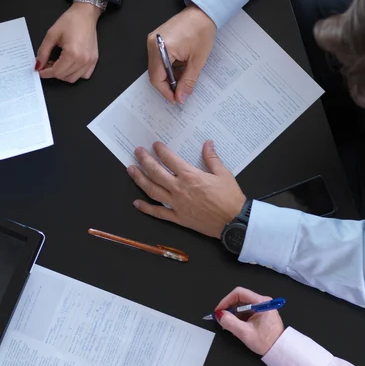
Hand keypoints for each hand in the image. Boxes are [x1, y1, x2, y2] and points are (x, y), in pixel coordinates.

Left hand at [36, 2, 101, 82]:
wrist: (86, 14)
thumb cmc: (71, 20)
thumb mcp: (52, 34)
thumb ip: (43, 51)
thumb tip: (38, 64)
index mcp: (72, 53)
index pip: (56, 72)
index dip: (45, 72)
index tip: (39, 70)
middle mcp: (83, 59)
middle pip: (64, 76)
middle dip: (53, 72)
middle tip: (47, 63)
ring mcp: (90, 61)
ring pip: (73, 78)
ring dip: (63, 74)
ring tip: (57, 63)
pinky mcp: (94, 60)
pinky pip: (84, 75)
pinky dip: (75, 73)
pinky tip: (69, 64)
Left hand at [129, 140, 245, 237]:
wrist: (233, 222)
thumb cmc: (230, 198)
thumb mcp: (224, 174)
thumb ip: (212, 158)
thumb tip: (208, 143)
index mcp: (190, 176)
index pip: (170, 160)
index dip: (160, 151)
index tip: (154, 145)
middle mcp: (179, 189)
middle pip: (156, 172)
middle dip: (145, 160)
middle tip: (137, 152)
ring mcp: (176, 204)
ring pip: (152, 190)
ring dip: (139, 179)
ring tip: (131, 170)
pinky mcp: (178, 218)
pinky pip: (158, 213)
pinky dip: (146, 208)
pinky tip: (137, 203)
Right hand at [147, 4, 215, 103]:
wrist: (202, 12)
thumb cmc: (201, 30)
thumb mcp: (197, 60)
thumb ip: (188, 81)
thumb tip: (181, 96)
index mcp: (161, 48)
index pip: (157, 78)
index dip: (166, 92)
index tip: (175, 99)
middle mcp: (153, 43)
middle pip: (155, 74)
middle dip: (167, 85)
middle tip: (180, 92)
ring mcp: (153, 40)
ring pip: (157, 68)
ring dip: (169, 76)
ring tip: (183, 78)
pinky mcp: (157, 39)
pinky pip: (159, 59)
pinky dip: (168, 67)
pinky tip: (180, 67)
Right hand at [213, 287, 284, 355]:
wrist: (279, 350)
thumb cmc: (267, 342)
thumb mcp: (245, 333)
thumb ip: (230, 322)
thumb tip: (219, 315)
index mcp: (261, 302)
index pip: (239, 293)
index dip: (226, 301)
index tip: (218, 311)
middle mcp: (262, 302)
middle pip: (240, 299)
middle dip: (229, 309)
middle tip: (221, 319)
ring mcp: (262, 308)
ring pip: (242, 306)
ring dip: (233, 315)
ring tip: (229, 326)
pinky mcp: (261, 314)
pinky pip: (246, 312)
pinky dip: (239, 318)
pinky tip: (236, 327)